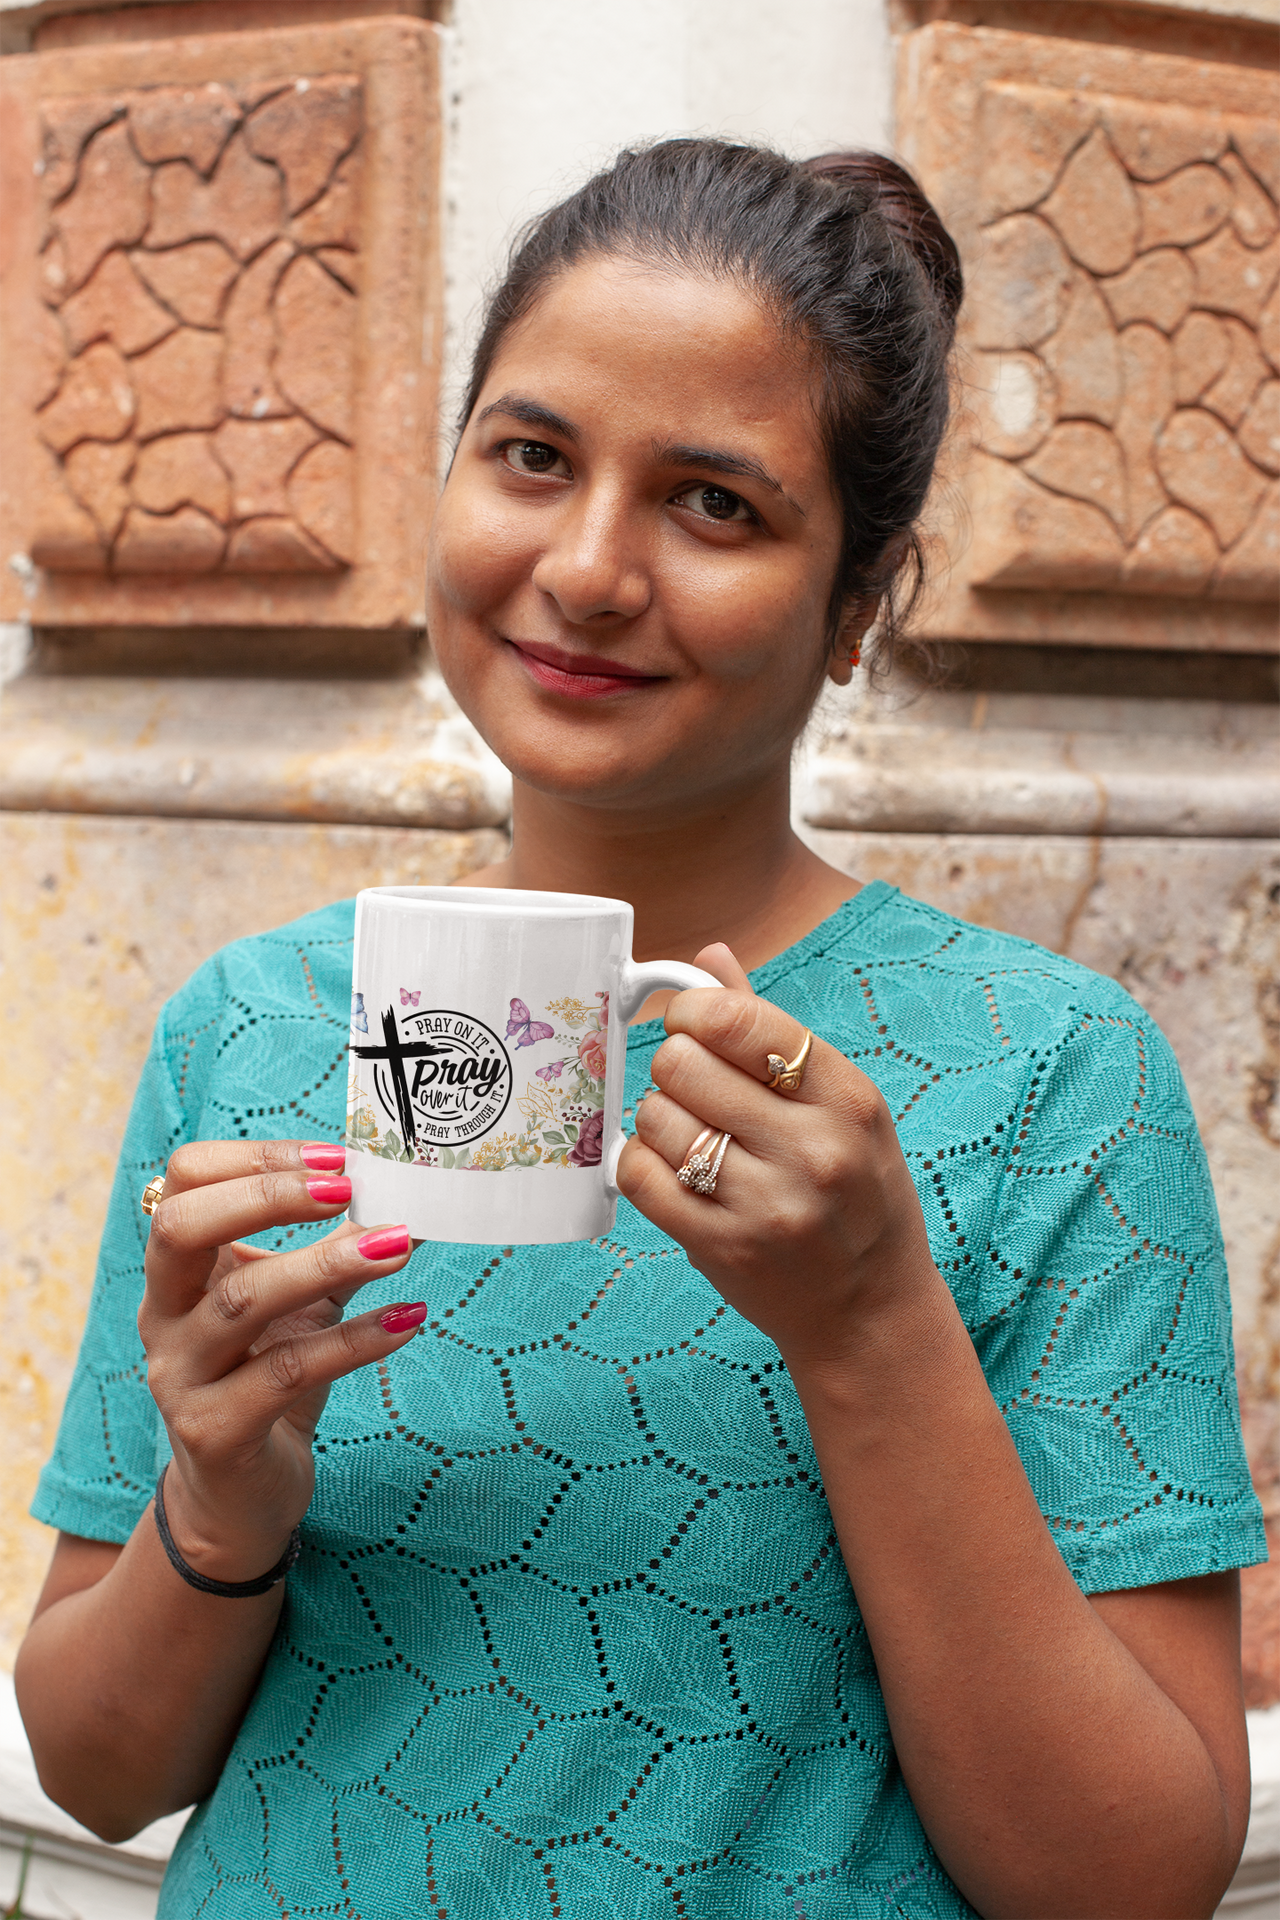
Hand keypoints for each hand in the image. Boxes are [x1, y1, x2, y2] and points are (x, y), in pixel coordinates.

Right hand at [137, 1140, 419, 1580]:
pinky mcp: (213, 1431)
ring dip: (327, 1263)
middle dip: (268, 1196)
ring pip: (243, 1301)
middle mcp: (164, 1314)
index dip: (255, 1158)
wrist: (242, 1496)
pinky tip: (408, 1318)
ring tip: (398, 1246)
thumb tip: (410, 1192)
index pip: (183, 1181)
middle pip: (183, 1227)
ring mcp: (180, 1374)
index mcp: (178, 1269)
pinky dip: (354, 1340)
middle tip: (348, 1187)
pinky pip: (286, 1372)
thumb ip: (336, 1247)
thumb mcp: (302, 1303)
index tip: (336, 1159)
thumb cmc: (270, 1378)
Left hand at [617, 946, 938, 1367]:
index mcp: (846, 1097)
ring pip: (656, 1118)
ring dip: (660, 1120)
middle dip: (674, 1067)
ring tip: (692, 1136)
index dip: (694, 1013)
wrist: (869, 1310)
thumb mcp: (841, 1106)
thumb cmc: (855, 1192)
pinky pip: (641, 1176)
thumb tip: (710, 956)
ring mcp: (767, 1203)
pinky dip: (641, 1164)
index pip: (740, 1021)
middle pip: (683, 1064)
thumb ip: (770, 1029)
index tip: (693, 1028)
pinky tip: (670, 1169)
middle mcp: (812, 1149)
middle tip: (694, 1090)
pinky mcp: (722, 1247)